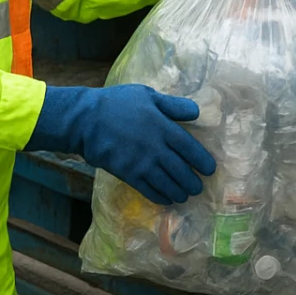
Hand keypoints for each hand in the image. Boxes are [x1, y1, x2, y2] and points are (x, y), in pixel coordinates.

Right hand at [26, 84, 216, 204]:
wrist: (85, 120)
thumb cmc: (117, 103)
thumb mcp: (147, 95)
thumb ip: (173, 105)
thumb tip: (197, 112)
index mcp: (162, 126)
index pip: (189, 147)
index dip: (202, 160)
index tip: (210, 169)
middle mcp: (155, 147)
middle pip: (180, 169)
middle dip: (192, 181)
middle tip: (198, 187)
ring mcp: (141, 163)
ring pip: (166, 182)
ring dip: (178, 191)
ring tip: (185, 195)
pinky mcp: (127, 174)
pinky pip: (148, 189)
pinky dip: (159, 196)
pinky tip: (166, 199)